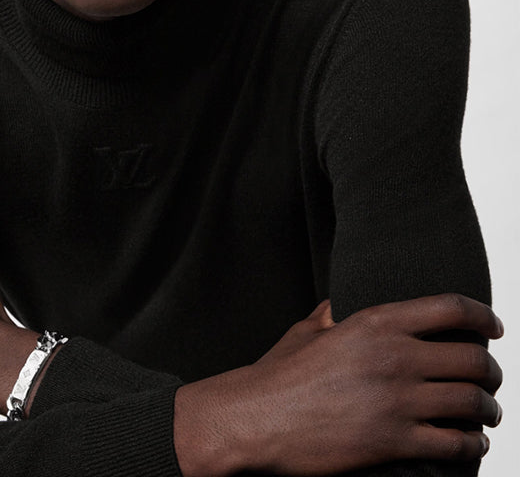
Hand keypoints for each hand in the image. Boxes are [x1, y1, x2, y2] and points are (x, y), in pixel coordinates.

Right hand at [175, 295, 502, 476]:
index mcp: (374, 323)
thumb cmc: (279, 375)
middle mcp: (394, 357)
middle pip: (473, 359)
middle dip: (491, 371)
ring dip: (487, 410)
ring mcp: (397, 402)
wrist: (257, 419)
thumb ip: (334, 316)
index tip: (492, 327)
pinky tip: (468, 442)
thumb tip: (343, 305)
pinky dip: (471, 444)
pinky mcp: (395, 443)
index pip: (450, 309)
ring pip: (473, 404)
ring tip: (484, 414)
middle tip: (489, 379)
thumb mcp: (308, 332)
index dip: (482, 316)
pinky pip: (456, 444)